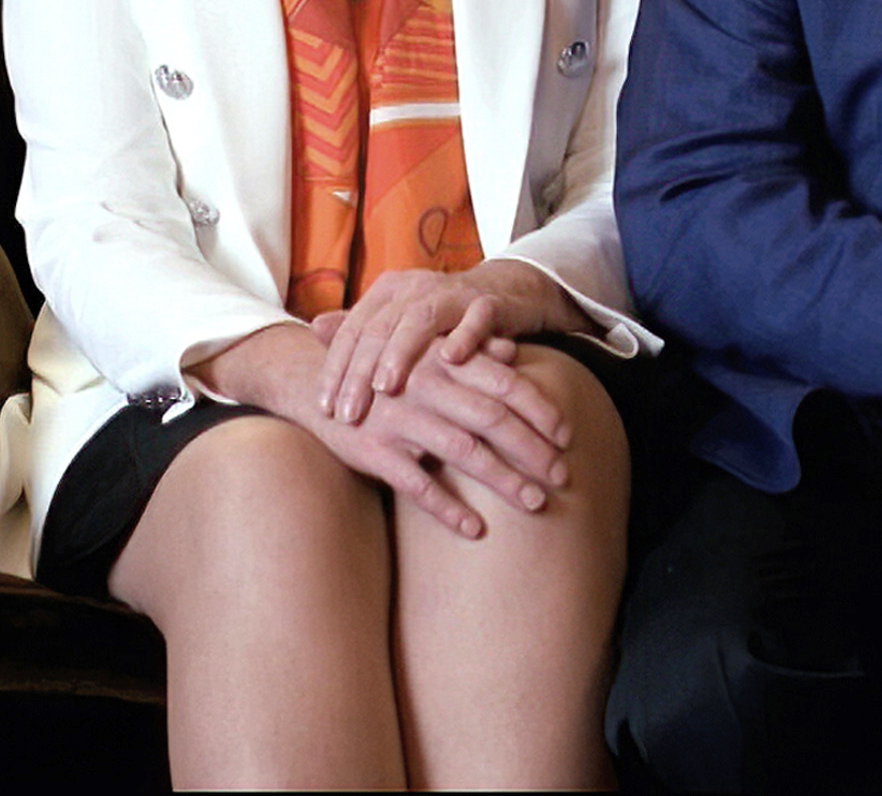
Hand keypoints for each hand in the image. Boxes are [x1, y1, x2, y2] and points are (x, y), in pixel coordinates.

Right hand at [194, 325, 571, 538]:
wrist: (314, 381)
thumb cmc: (385, 370)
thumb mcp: (424, 355)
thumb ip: (468, 352)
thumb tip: (511, 350)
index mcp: (444, 362)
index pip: (504, 384)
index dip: (540, 409)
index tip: (567, 435)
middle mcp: (427, 388)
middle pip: (494, 420)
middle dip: (534, 450)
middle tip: (563, 476)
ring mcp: (401, 420)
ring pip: (464, 453)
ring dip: (504, 480)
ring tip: (535, 503)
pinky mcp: (375, 452)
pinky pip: (418, 486)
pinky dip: (449, 510)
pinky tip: (476, 530)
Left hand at [314, 260, 589, 425]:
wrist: (502, 294)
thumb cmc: (443, 320)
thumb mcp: (398, 322)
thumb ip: (361, 326)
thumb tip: (314, 328)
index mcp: (388, 292)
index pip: (353, 330)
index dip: (335, 368)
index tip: (325, 408)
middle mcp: (415, 287)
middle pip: (379, 329)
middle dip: (360, 373)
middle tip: (348, 413)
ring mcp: (452, 293)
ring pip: (419, 321)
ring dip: (401, 354)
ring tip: (385, 389)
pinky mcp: (488, 303)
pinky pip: (475, 319)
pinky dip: (464, 337)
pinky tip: (450, 360)